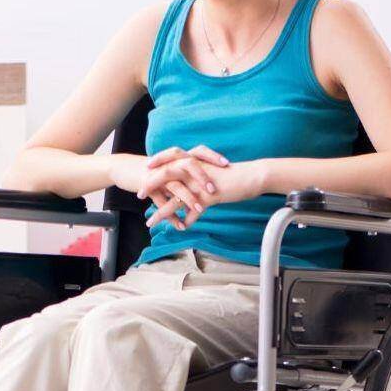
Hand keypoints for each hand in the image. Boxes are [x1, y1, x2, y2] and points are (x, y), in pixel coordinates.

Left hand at [140, 147, 267, 230]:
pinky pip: (192, 211)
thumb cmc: (234, 176)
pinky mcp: (208, 196)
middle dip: (150, 186)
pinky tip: (180, 229)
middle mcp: (194, 171)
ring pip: (175, 198)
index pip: (169, 161)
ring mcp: (199, 183)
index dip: (156, 167)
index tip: (144, 175)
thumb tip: (193, 192)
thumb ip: (200, 183)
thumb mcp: (213, 176)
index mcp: (194, 162)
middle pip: (165, 176)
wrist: (252, 176)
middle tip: (138, 195)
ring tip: (149, 222)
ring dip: (161, 212)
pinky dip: (185, 221)